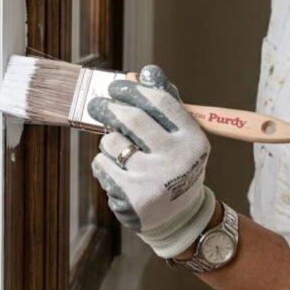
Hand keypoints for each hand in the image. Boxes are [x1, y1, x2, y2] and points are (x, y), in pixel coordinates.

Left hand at [86, 64, 214, 256]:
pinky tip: (119, 173)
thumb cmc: (174, 166)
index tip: (115, 87)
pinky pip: (101, 165)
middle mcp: (176, 160)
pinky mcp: (130, 197)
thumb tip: (146, 72)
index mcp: (193, 140)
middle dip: (109, 107)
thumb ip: (164, 103)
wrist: (178, 217)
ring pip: (111, 143)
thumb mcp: (180, 136)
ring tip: (123, 154)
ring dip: (109, 143)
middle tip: (97, 103)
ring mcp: (152, 180)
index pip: (159, 102)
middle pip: (131, 119)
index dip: (132, 90)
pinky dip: (104, 164)